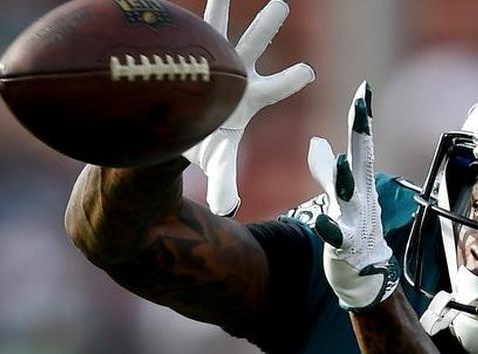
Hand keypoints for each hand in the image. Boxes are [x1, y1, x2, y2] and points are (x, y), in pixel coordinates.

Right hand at [183, 0, 314, 216]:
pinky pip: (181, 33)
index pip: (275, 87)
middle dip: (266, 25)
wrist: (172, 135)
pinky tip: (168, 5)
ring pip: (215, 29)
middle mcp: (233, 73)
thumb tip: (229, 209)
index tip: (309, 70)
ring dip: (219, 7)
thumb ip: (225, 181)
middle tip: (281, 4)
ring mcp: (209, 61)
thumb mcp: (217, 160)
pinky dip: (177, 19)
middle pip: (252, 45)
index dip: (291, 78)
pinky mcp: (183, 57)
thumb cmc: (202, 143)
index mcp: (248, 96)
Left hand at [306, 82, 399, 311]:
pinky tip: (320, 220)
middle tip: (361, 106)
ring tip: (341, 159)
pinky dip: (330, 228)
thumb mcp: (342, 199)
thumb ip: (327, 171)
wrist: (369, 276)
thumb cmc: (356, 234)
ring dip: (346, 178)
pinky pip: (337, 235)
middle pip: (362, 160)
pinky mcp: (347, 245)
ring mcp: (356, 221)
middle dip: (361, 133)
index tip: (364, 89)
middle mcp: (362, 198)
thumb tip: (316, 142)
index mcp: (360, 184)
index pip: (361, 146)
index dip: (361, 119)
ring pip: (351, 196)